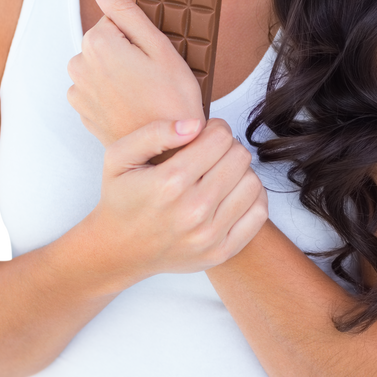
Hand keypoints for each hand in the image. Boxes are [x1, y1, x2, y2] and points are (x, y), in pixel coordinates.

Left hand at [67, 0, 204, 148]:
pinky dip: (112, 94)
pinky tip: (132, 106)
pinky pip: (96, 89)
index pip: (114, 20)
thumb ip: (125, 10)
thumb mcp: (159, 47)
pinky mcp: (82, 111)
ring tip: (143, 94)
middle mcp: (79, 65)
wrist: (167, 153)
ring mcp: (78, 91)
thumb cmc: (172, 101)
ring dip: (118, 73)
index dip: (139, 38)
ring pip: (100, 66)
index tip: (153, 59)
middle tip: (152, 78)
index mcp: (98, 43)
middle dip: (126, 54)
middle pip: (104, 42)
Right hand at [84, 116, 268, 286]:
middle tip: (211, 154)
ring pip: (252, 183)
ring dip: (239, 173)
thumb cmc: (120, 198)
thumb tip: (195, 124)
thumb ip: (155, 132)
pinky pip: (258, 213)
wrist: (118, 250)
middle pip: (239, 158)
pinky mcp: (221, 252)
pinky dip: (251, 198)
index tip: (204, 135)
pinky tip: (231, 193)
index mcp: (169, 182)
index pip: (220, 138)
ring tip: (220, 174)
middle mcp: (192, 210)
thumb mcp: (120, 156)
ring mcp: (209, 235)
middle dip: (227, 148)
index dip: (215, 129)